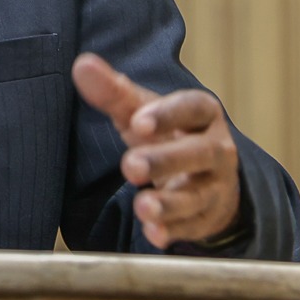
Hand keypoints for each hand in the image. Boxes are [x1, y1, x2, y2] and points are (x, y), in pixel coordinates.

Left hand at [71, 52, 241, 249]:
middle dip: (165, 160)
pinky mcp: (207, 217)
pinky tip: (154, 234)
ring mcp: (215, 185)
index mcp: (202, 113)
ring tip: (142, 206)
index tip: (138, 121)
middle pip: (198, 153)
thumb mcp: (142, 111)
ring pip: (196, 195)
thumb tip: (83, 65)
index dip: (168, 114)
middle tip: (131, 166)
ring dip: (169, 203)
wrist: (204, 174)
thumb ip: (114, 91)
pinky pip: (193, 226)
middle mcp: (216, 148)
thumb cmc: (167, 133)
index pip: (192, 108)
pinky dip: (173, 231)